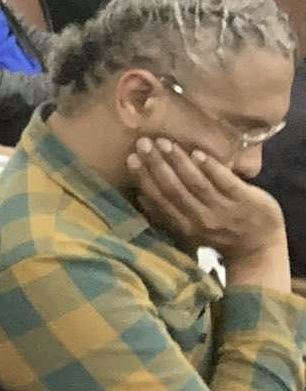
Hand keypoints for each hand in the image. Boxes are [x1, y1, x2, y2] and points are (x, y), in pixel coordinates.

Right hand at [125, 135, 285, 263]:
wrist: (258, 248)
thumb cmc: (219, 234)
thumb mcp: (189, 231)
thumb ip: (166, 215)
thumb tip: (140, 195)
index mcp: (184, 226)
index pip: (160, 199)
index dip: (144, 178)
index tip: (132, 158)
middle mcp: (201, 219)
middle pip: (174, 189)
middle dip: (157, 165)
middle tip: (144, 143)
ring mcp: (224, 210)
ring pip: (197, 184)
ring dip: (179, 162)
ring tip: (165, 142)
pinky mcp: (246, 201)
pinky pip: (226, 182)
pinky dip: (210, 167)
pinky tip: (197, 153)